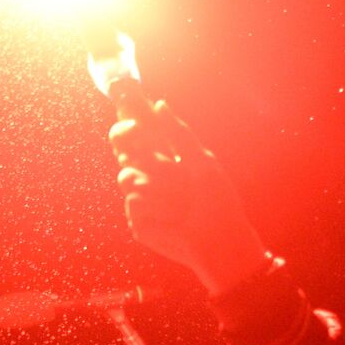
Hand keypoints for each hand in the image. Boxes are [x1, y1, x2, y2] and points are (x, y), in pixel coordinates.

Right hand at [109, 100, 269, 295]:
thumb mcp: (202, 163)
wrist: (221, 242)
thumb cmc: (219, 203)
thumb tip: (159, 103)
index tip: (126, 102)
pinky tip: (173, 218)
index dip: (130, 120)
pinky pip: (135, 202)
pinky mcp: (139, 221)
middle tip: (134, 134)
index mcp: (167, 161)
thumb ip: (179, 135)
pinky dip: (156, 206)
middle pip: (123, 150)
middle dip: (125, 138)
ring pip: (126, 176)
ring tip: (178, 199)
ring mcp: (143, 199)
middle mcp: (151, 178)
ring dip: (153, 183)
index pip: (141, 136)